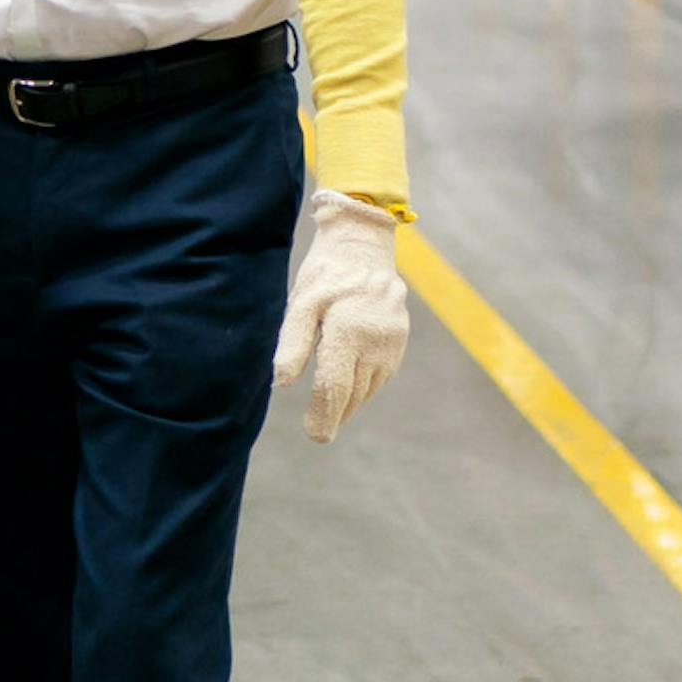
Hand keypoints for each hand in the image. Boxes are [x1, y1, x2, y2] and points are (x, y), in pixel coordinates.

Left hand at [273, 189, 408, 443]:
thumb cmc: (326, 273)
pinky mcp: (400, 340)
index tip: (315, 436)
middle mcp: (375, 340)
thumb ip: (292, 344)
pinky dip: (366, 385)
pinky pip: (382, 374)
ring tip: (331, 412)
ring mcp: (392, 341)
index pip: (335, 386)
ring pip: (370, 386)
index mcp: (348, 330)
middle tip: (318, 433)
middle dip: (335, 414)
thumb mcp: (302, 302)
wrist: (365, 244)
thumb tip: (281, 383)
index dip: (324, 415)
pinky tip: (351, 386)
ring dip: (351, 402)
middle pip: (353, 392)